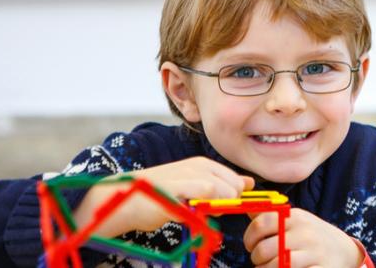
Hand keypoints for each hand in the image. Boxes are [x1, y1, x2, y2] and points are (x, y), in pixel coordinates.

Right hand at [73, 156, 253, 235]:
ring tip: (193, 210)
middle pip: (234, 187)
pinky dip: (202, 209)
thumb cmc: (162, 196)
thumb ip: (223, 185)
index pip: (237, 181)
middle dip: (227, 204)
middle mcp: (198, 165)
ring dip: (215, 207)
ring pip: (222, 191)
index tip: (219, 207)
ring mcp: (187, 176)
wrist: (127, 199)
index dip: (234, 199)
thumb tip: (249, 182)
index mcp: (203, 164)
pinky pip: (203, 195)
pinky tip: (187, 212)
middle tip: (203, 209)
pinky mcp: (176, 188)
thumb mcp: (196, 187)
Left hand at [243, 208, 363, 267]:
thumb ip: (270, 215)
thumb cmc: (311, 235)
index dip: (249, 237)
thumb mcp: (294, 220)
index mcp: (294, 217)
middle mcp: (304, 233)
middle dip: (256, 258)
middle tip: (259, 260)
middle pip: (265, 249)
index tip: (250, 245)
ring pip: (277, 265)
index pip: (261, 223)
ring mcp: (314, 253)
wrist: (344, 250)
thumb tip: (245, 206)